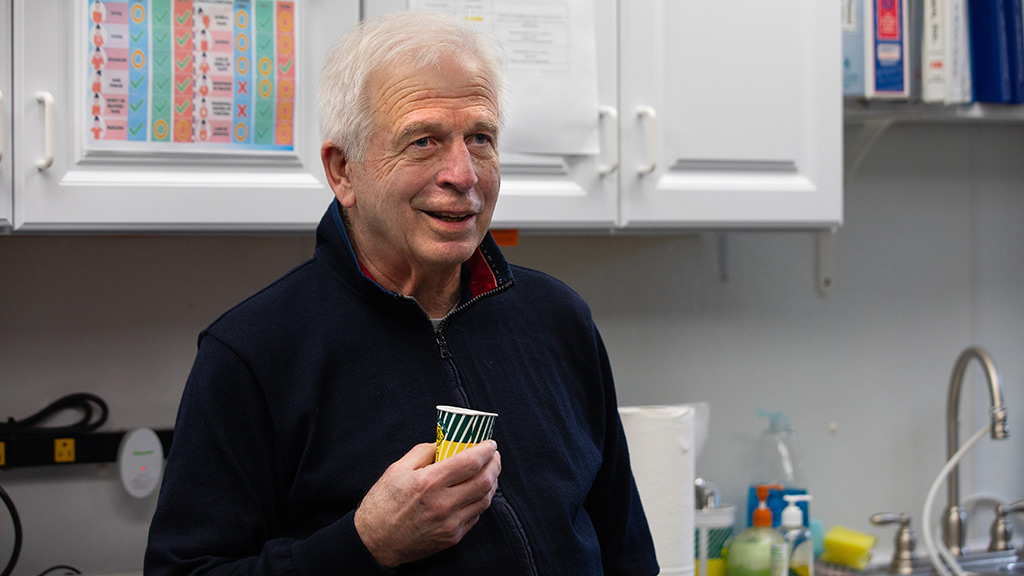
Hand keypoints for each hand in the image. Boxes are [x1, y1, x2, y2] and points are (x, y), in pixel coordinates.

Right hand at [353, 441, 500, 567]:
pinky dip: (480, 501)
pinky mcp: (452, 537)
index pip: (471, 462)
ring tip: (488, 472)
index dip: (486, 450)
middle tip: (494, 456)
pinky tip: (476, 492)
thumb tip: (445, 444)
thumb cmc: (383, 503)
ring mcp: (450, 523)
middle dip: (495, 464)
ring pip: (485, 500)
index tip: (490, 444)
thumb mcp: (397, 469)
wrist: (374, 542)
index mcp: (430, 482)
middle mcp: (443, 504)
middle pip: (485, 481)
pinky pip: (476, 516)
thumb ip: (424, 452)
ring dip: (492, 482)